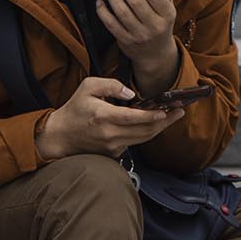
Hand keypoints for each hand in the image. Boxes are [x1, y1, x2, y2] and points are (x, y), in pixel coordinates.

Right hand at [35, 76, 184, 160]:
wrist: (60, 136)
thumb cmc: (75, 109)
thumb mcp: (88, 86)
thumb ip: (111, 85)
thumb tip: (131, 94)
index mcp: (103, 116)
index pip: (134, 118)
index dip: (153, 115)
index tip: (168, 110)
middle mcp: (110, 135)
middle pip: (144, 131)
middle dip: (165, 121)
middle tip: (180, 111)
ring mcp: (112, 147)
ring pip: (143, 139)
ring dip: (160, 128)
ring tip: (173, 116)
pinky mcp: (113, 154)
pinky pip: (134, 143)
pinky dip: (146, 134)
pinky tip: (155, 124)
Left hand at [98, 0, 180, 86]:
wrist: (155, 53)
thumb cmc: (161, 23)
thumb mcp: (167, 5)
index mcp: (167, 14)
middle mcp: (154, 26)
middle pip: (136, 2)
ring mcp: (139, 35)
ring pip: (122, 12)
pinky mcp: (125, 41)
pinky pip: (111, 25)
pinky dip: (103, 12)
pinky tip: (100, 2)